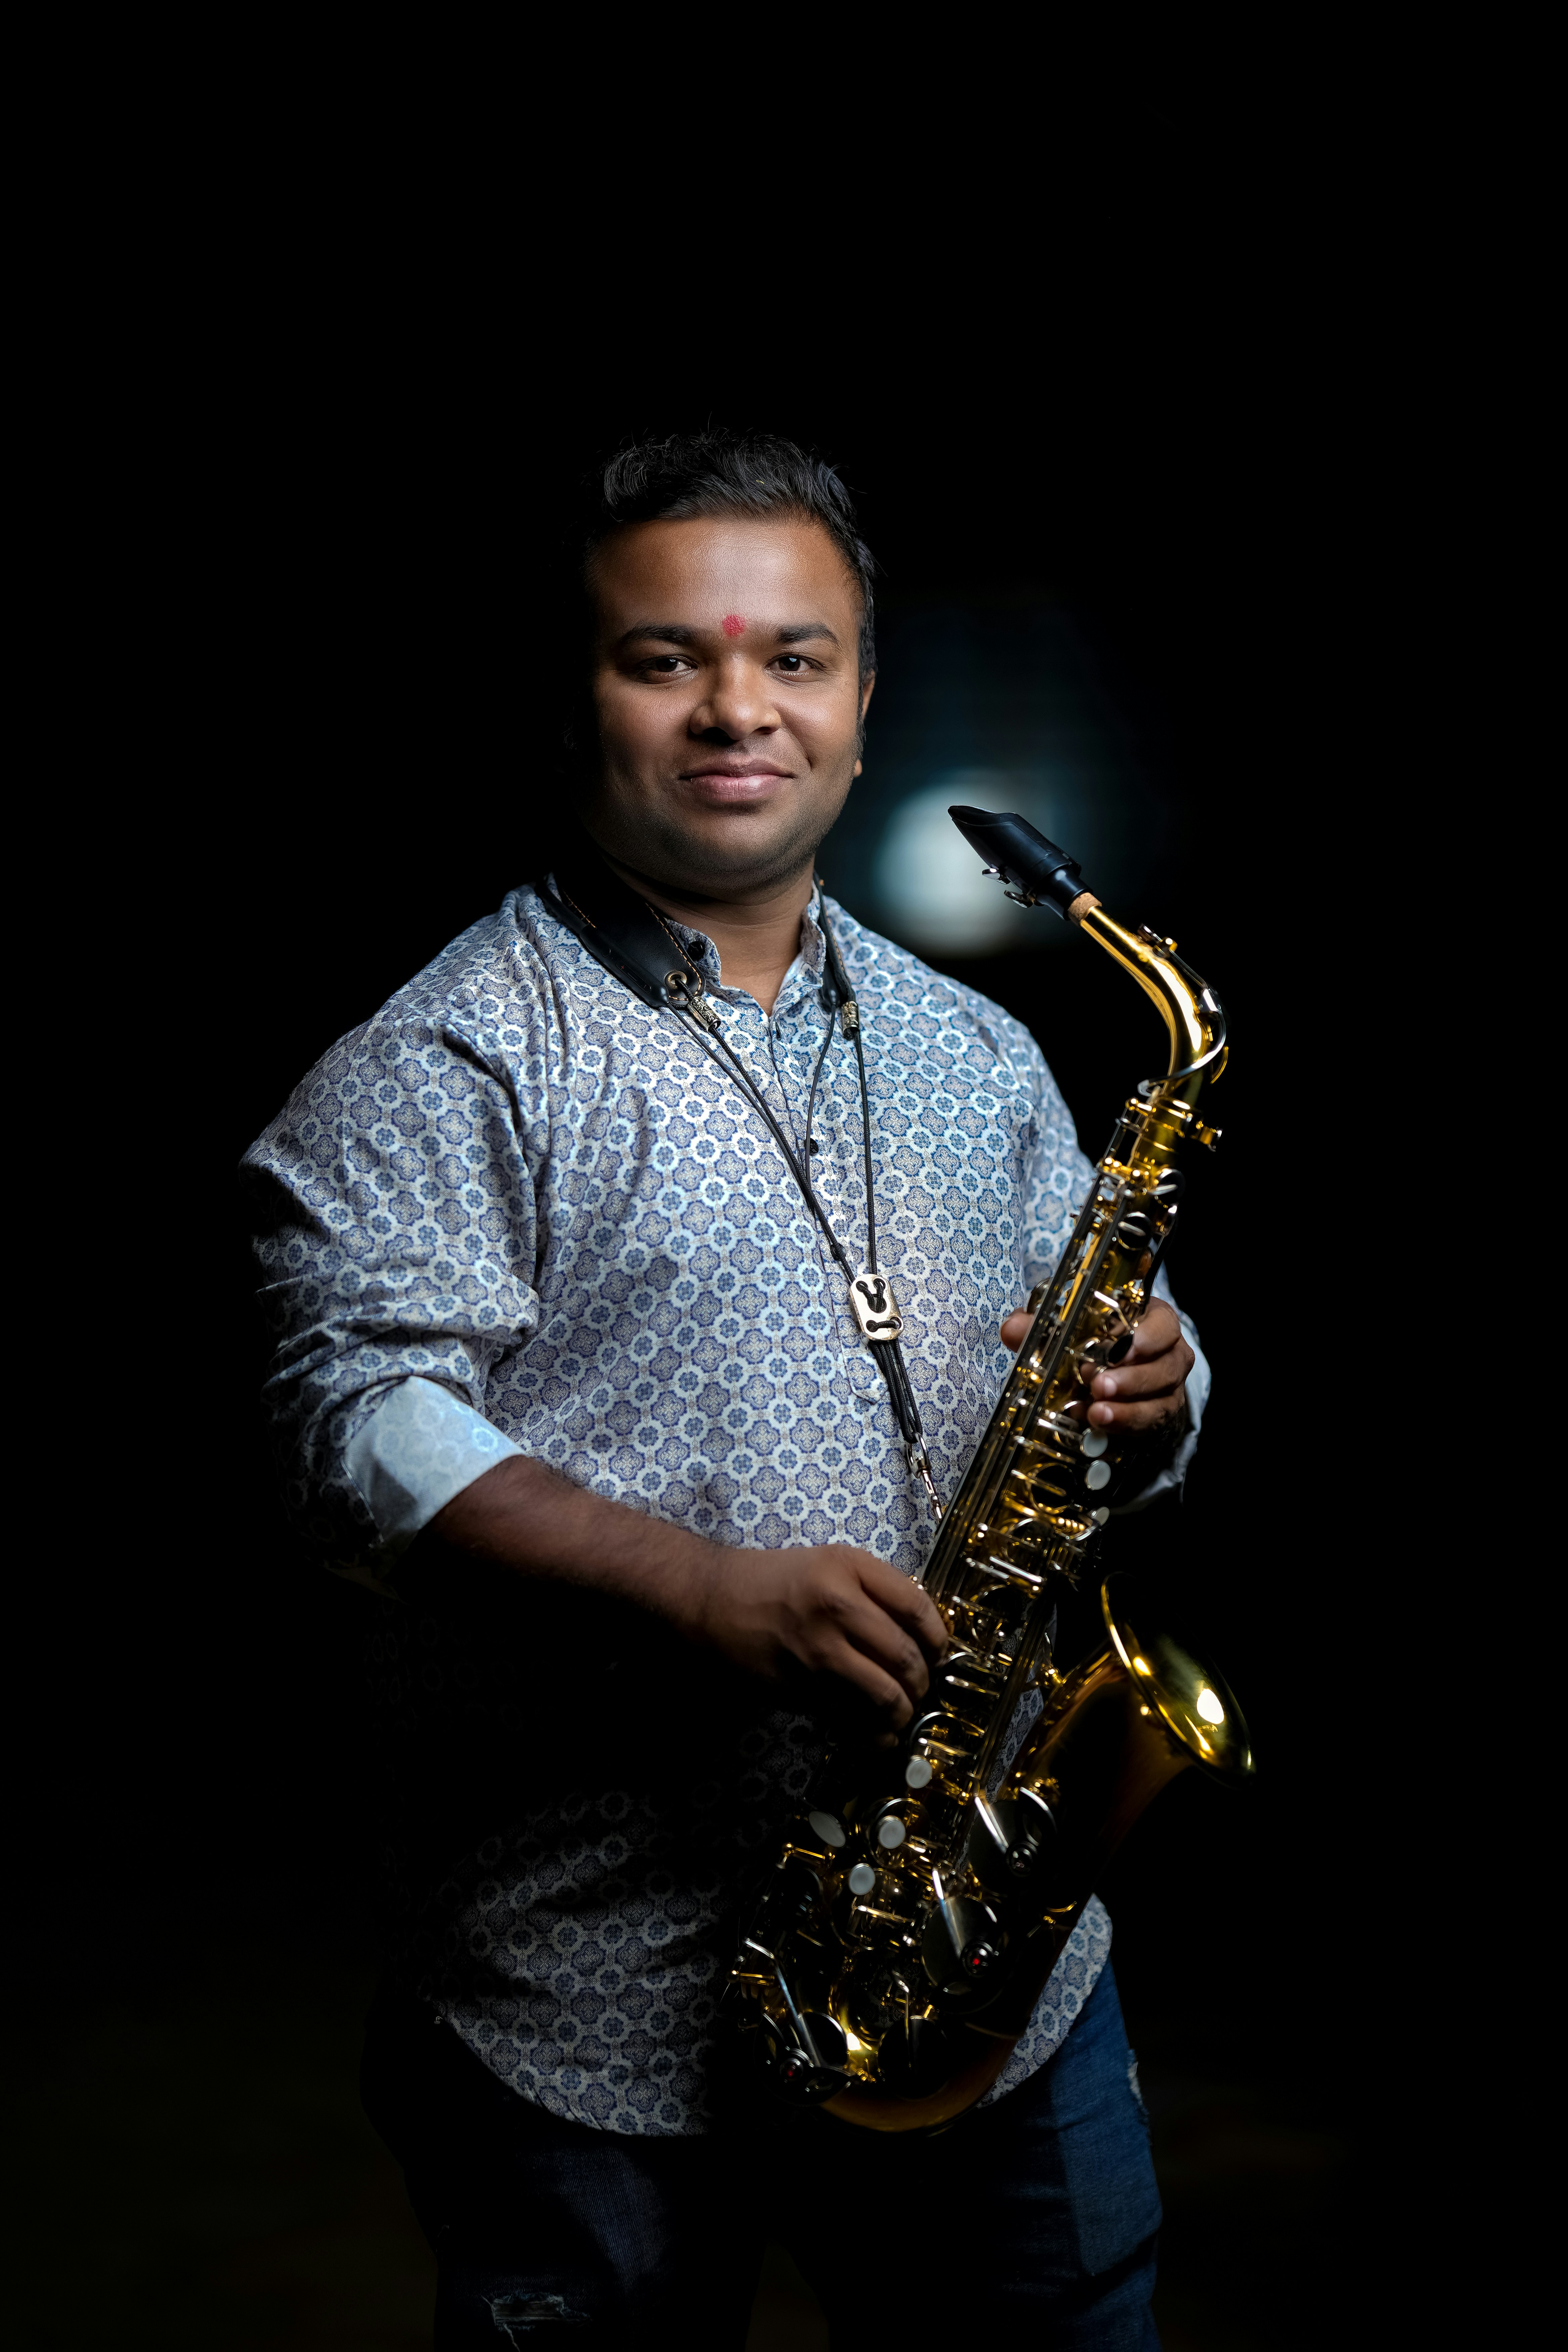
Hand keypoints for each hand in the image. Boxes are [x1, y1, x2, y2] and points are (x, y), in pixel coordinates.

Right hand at [681, 1543, 948, 1734]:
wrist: (713, 1599)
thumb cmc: (776, 1580)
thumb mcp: (829, 1563)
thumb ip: (873, 1589)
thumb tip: (919, 1633)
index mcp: (849, 1567)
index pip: (917, 1607)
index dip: (938, 1637)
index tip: (939, 1652)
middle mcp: (838, 1606)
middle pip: (905, 1656)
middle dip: (923, 1682)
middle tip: (921, 1688)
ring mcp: (818, 1650)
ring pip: (884, 1694)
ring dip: (903, 1712)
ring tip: (902, 1712)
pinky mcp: (799, 1686)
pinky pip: (850, 1717)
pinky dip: (873, 1734)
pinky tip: (878, 1735)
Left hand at [999, 1297, 1193, 1435]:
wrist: (1112, 1375)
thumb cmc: (1095, 1342)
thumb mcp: (1068, 1330)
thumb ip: (1041, 1327)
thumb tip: (1013, 1328)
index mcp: (1153, 1322)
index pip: (1164, 1324)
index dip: (1148, 1337)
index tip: (1125, 1348)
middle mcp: (1169, 1356)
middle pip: (1164, 1368)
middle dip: (1130, 1379)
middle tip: (1098, 1386)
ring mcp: (1167, 1390)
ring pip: (1159, 1403)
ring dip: (1127, 1411)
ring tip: (1095, 1414)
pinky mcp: (1158, 1418)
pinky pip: (1147, 1428)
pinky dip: (1121, 1429)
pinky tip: (1096, 1429)